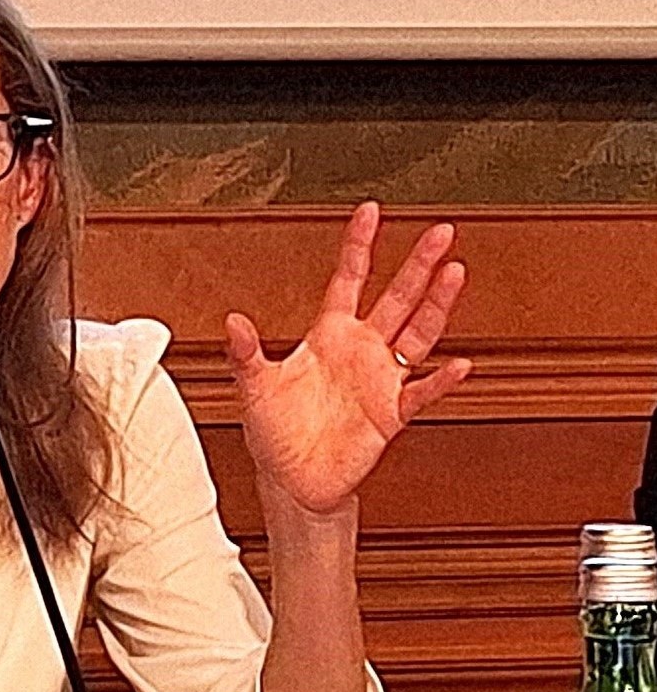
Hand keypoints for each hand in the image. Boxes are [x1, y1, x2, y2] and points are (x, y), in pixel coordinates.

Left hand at [224, 201, 470, 514]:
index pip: (349, 278)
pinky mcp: (392, 414)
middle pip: (397, 296)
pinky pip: (421, 392)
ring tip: (456, 273)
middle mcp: (361, 349)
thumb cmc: (274, 432)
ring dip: (437, 306)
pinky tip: (458, 364)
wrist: (292, 480)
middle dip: (418, 264)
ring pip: (418, 333)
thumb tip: (232, 323)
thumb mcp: (253, 387)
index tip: (372, 211)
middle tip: (441, 232)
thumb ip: (245, 354)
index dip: (360, 245)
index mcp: (328, 334)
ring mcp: (381, 379)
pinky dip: (440, 380)